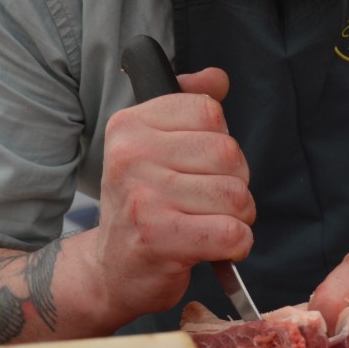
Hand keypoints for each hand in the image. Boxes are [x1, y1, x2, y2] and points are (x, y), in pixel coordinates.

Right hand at [95, 67, 254, 319]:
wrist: (110, 270)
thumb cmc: (144, 204)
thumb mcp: (154, 145)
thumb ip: (188, 104)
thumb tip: (217, 77)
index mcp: (131, 124)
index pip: (210, 111)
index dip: (219, 142)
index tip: (198, 165)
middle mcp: (131, 155)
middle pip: (228, 152)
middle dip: (234, 182)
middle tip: (208, 202)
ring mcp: (143, 197)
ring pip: (236, 195)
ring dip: (237, 217)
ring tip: (209, 224)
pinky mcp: (159, 238)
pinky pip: (232, 232)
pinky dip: (237, 243)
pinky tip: (215, 247)